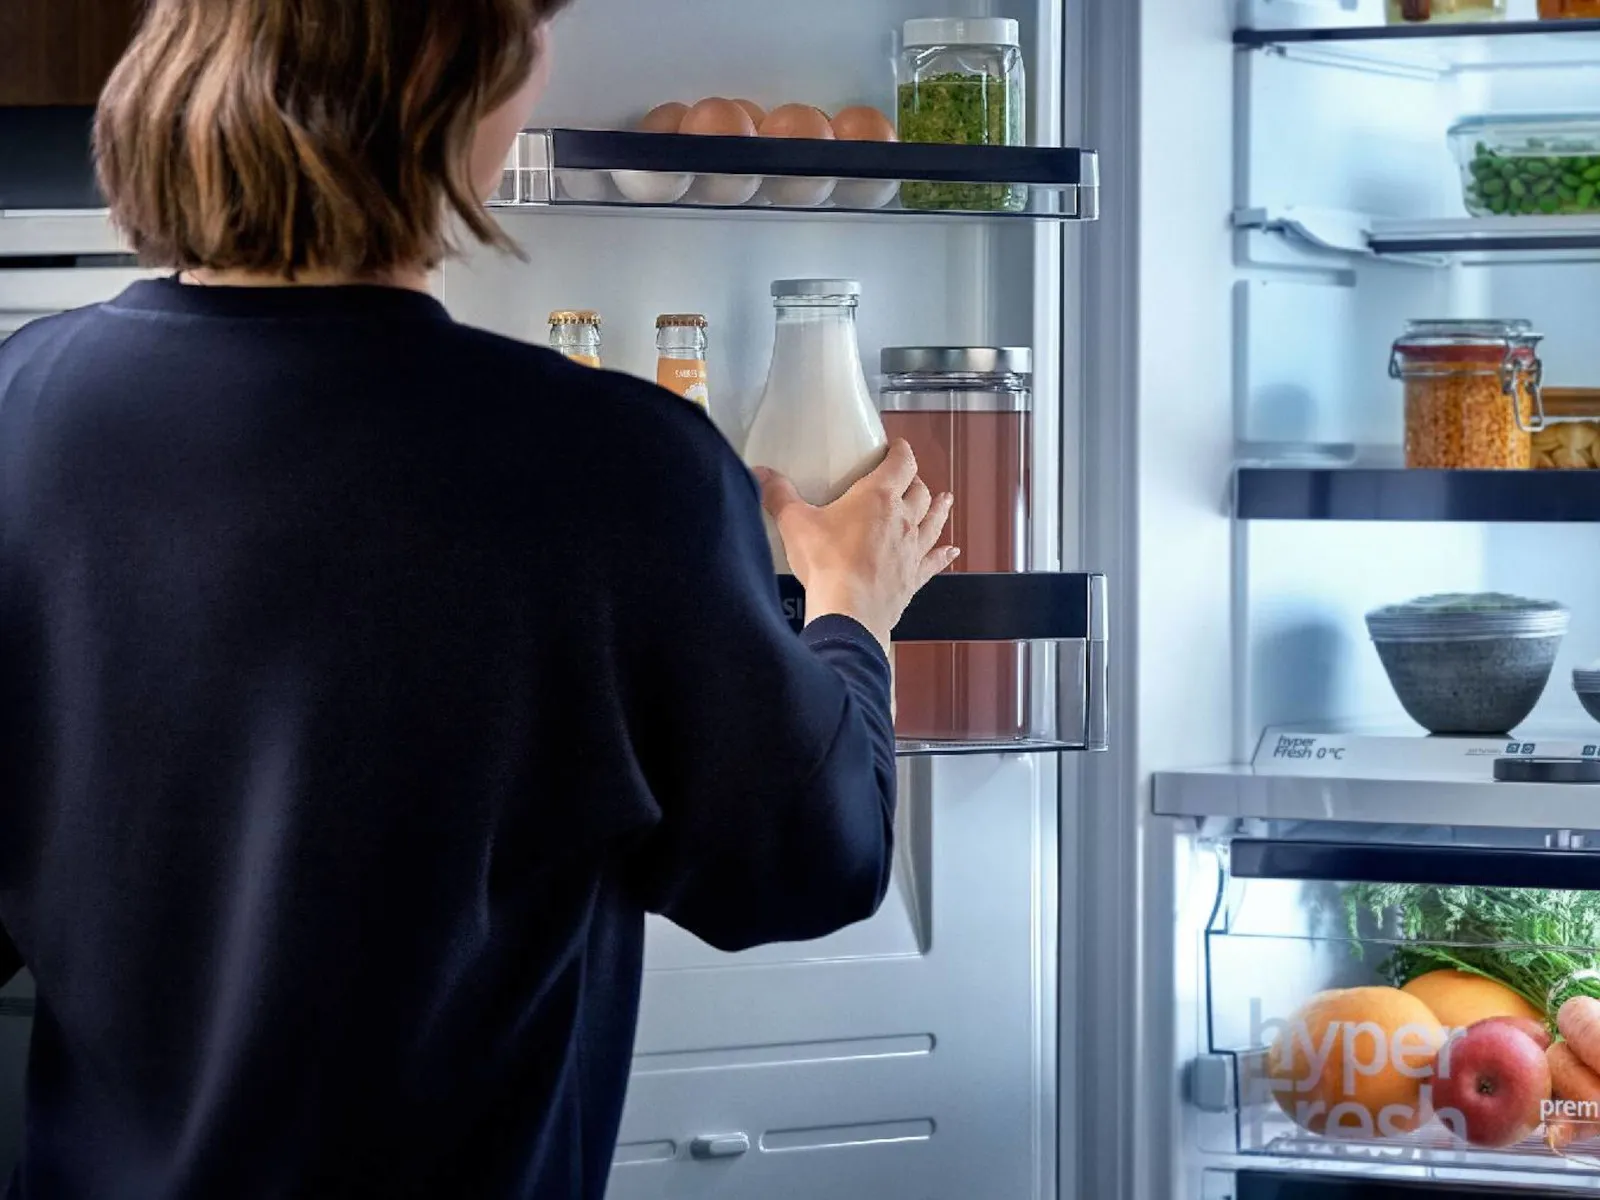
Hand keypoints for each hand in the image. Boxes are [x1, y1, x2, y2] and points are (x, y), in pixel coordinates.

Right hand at [753, 440, 958, 650]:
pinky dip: (943, 554)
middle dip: (916, 482)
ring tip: (944, 500)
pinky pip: (934, 561)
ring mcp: (912, 550)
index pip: (901, 463)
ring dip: (939, 509)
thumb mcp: (794, 523)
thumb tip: (761, 474)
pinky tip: (951, 551)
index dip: (901, 452)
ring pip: (933, 522)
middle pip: (920, 492)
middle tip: (909, 479)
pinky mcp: (913, 578)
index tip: (897, 447)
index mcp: (878, 497)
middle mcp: (903, 519)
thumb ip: (778, 495)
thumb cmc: (827, 564)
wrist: (849, 611)